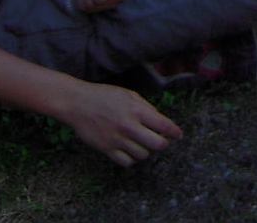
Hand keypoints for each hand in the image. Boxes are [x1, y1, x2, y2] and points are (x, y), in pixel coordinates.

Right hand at [57, 81, 180, 166]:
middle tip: (162, 141)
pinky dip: (132, 159)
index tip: (178, 135)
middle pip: (157, 145)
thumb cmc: (105, 96)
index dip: (175, 132)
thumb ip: (146, 108)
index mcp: (137, 110)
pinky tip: (130, 150)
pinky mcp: (107, 149)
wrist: (78, 103)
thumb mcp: (129, 95)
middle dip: (163, 144)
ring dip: (146, 150)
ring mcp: (118, 139)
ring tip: (142, 143)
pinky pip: (127, 162)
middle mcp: (129, 126)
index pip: (164, 125)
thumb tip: (161, 122)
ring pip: (143, 155)